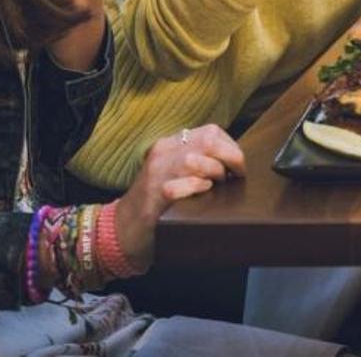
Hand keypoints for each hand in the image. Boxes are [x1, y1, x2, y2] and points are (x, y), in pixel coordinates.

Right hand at [112, 124, 244, 274]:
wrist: (123, 229)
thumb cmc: (156, 203)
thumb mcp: (175, 172)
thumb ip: (199, 159)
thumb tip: (235, 160)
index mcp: (170, 145)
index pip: (212, 132)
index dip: (231, 148)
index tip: (238, 166)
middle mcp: (163, 154)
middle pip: (209, 141)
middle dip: (230, 158)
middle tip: (232, 177)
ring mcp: (156, 174)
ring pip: (194, 161)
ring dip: (214, 173)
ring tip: (214, 185)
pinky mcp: (153, 197)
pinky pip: (178, 187)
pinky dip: (195, 188)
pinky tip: (201, 194)